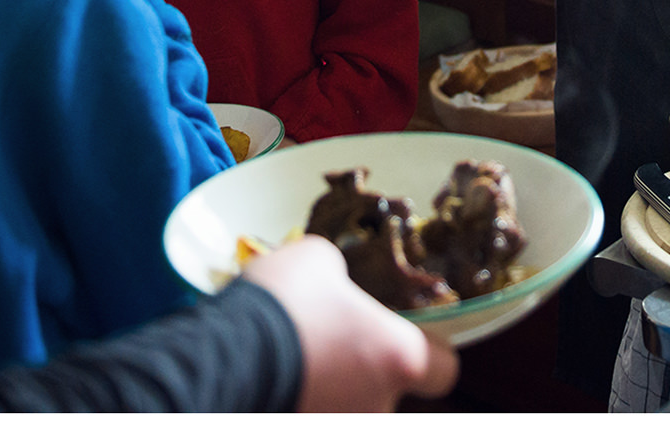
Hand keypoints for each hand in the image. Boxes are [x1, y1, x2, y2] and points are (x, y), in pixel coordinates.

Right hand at [238, 235, 458, 410]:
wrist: (226, 353)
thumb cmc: (285, 303)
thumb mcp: (318, 258)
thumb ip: (342, 277)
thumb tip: (334, 283)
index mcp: (398, 357)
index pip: (444, 369)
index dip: (432, 350)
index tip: (410, 333)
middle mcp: (378, 404)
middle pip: (390, 387)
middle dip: (366, 365)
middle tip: (336, 337)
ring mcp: (340, 423)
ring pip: (350, 402)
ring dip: (333, 381)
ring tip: (298, 352)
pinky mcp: (303, 427)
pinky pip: (315, 407)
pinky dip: (303, 393)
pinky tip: (278, 372)